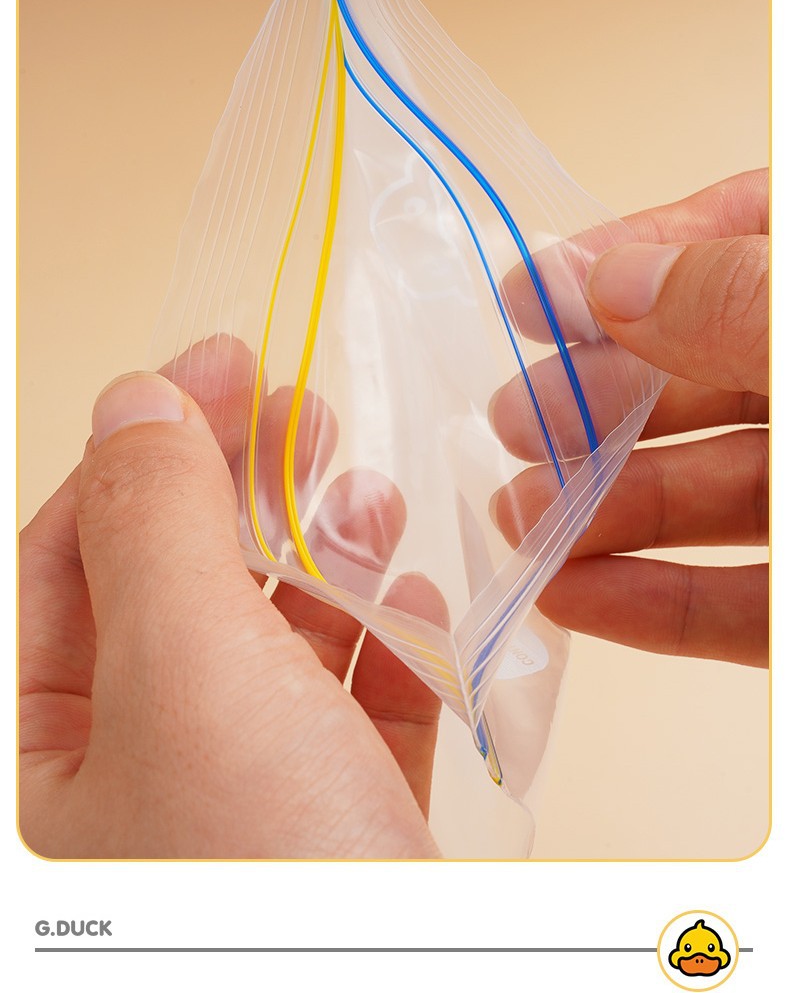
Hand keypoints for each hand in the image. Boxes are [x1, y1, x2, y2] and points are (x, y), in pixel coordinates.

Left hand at [20, 341, 441, 859]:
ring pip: (271, 653)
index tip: (223, 369)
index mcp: (44, 763)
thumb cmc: (271, 878)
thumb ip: (155, 519)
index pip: (60, 563)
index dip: (139, 452)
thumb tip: (133, 401)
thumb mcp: (187, 666)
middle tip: (305, 415)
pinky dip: (386, 649)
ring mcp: (240, 820)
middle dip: (242, 492)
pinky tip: (415, 603)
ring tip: (370, 504)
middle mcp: (132, 790)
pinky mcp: (342, 844)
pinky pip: (352, 718)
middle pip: (172, 595)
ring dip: (326, 562)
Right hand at [491, 169, 767, 665]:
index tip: (533, 293)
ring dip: (607, 508)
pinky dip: (659, 603)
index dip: (634, 254)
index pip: (741, 236)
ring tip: (520, 523)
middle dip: (598, 400)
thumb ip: (734, 300)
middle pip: (709, 371)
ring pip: (717, 493)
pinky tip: (577, 598)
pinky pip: (745, 601)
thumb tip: (616, 283)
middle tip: (513, 423)